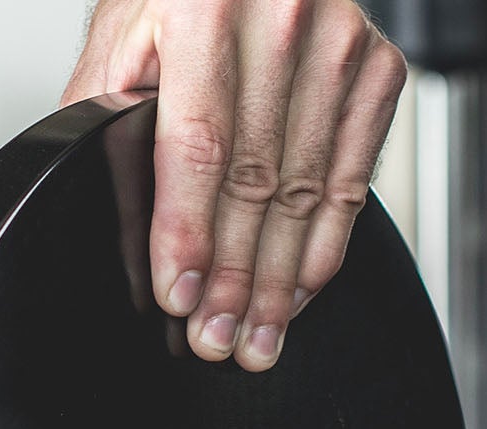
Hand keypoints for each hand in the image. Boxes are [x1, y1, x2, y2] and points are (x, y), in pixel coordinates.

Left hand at [65, 0, 407, 372]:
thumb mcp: (124, 38)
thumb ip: (108, 119)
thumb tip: (118, 224)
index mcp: (205, 4)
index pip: (200, 142)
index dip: (187, 229)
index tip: (178, 293)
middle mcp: (282, 17)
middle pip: (259, 178)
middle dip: (233, 275)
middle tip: (215, 338)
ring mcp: (340, 44)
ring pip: (309, 191)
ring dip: (280, 279)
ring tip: (256, 335)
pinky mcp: (378, 70)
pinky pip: (353, 182)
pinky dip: (324, 248)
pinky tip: (297, 291)